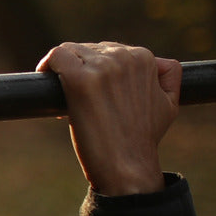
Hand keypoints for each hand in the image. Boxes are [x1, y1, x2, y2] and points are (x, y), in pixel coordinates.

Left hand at [37, 42, 180, 195]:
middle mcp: (124, 57)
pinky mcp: (80, 79)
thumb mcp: (169, 103)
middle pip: (88, 49)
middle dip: (80, 71)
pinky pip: (57, 56)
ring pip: (71, 52)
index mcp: (145, 58)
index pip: (108, 50)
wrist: (128, 166)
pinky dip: (47, 65)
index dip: (96, 71)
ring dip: (64, 72)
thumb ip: (166, 77)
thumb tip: (155, 62)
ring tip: (67, 99)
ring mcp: (102, 67)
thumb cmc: (142, 139)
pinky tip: (45, 79)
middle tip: (79, 101)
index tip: (93, 95)